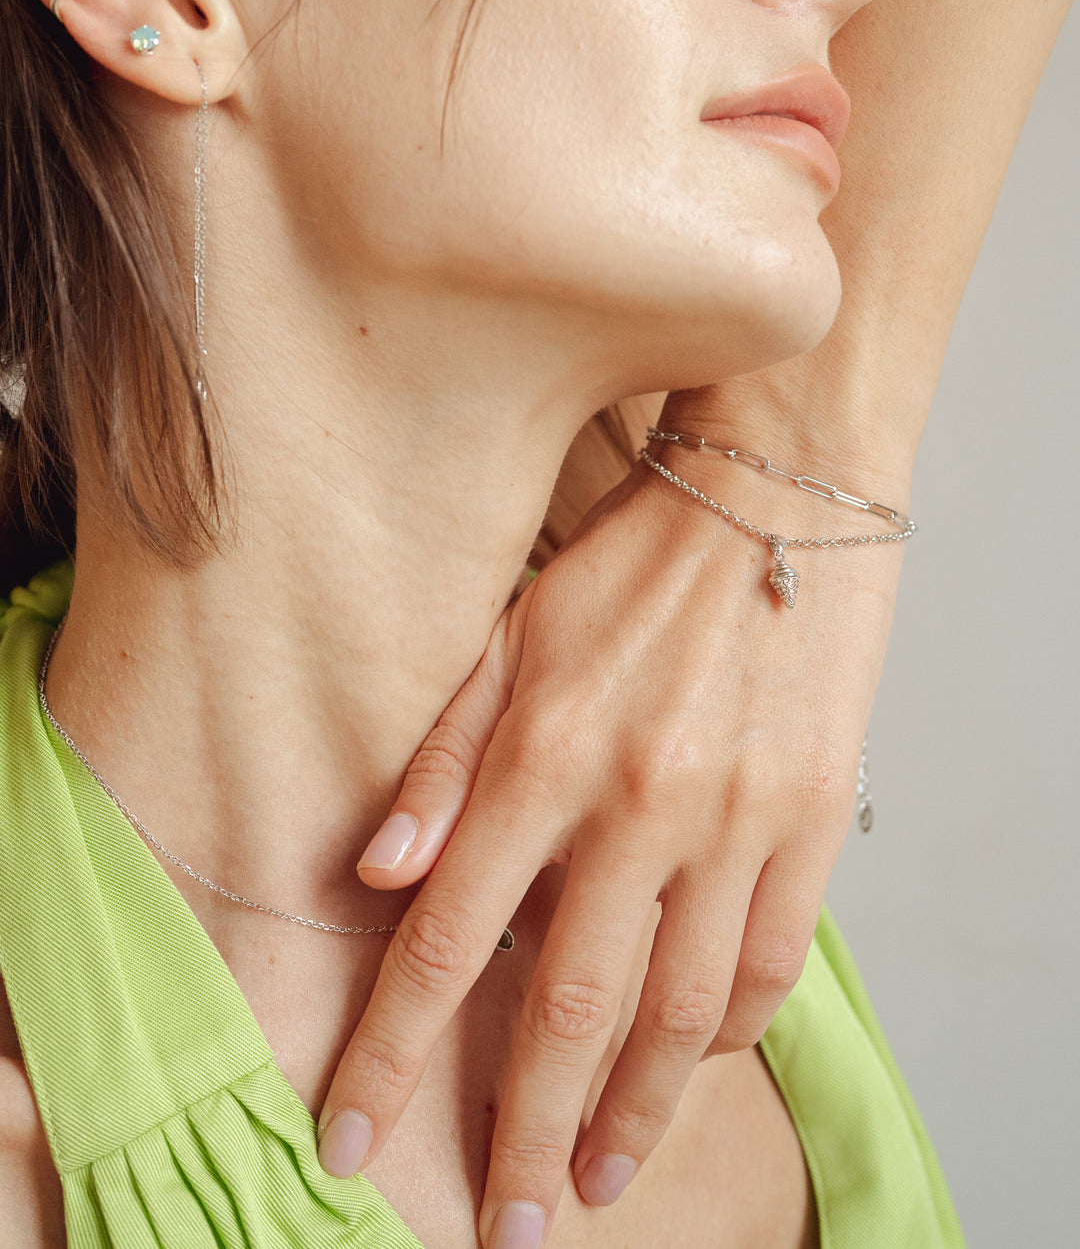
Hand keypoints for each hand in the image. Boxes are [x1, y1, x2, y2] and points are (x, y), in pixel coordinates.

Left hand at [317, 452, 905, 1245]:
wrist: (775, 503)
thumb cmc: (629, 568)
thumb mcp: (509, 635)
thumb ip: (441, 760)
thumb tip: (373, 872)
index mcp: (540, 756)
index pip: (442, 940)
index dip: (390, 1052)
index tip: (350, 1139)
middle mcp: (633, 804)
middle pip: (564, 1010)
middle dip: (519, 1134)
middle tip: (504, 1226)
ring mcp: (732, 822)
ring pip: (676, 1013)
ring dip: (628, 1114)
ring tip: (592, 1182)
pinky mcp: (809, 824)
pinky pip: (768, 963)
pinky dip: (725, 1032)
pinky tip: (688, 1063)